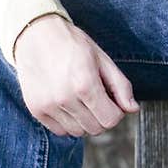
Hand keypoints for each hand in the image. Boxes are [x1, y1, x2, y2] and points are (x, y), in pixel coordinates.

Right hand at [12, 14, 139, 136]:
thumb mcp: (102, 59)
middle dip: (101, 117)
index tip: (111, 100)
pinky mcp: (36, 109)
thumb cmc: (71, 44)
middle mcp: (65, 98)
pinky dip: (66, 122)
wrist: (35, 34)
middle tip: (96, 99)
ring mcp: (48, 105)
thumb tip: (132, 109)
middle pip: (95, 129)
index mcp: (85, 84)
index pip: (111, 119)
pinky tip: (66, 104)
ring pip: (77, 132)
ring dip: (84, 121)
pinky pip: (59, 130)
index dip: (116, 112)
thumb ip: (120, 85)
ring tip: (80, 101)